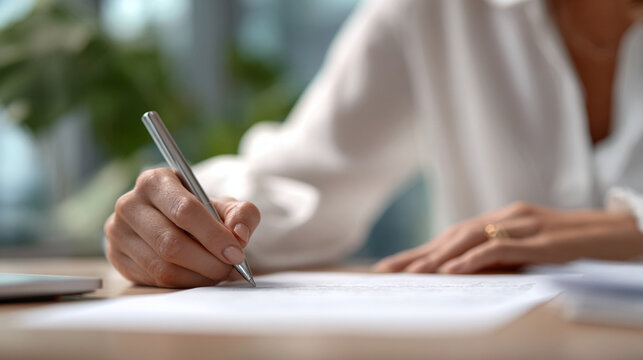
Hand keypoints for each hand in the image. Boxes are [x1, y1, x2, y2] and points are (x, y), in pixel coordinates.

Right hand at [104, 168, 259, 287]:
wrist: (171, 221)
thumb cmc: (200, 211)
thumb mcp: (224, 205)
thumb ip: (242, 214)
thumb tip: (240, 235)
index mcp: (155, 181)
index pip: (185, 211)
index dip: (214, 236)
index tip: (236, 253)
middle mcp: (129, 204)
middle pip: (171, 243)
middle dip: (208, 261)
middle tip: (230, 268)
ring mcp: (117, 232)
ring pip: (162, 266)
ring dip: (198, 276)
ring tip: (219, 273)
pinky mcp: (116, 257)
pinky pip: (154, 279)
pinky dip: (184, 283)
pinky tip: (200, 277)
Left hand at [374, 202, 642, 273]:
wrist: (617, 234)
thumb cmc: (573, 245)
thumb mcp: (529, 251)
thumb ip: (498, 258)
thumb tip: (462, 274)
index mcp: (501, 220)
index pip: (453, 235)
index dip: (422, 250)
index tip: (394, 265)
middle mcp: (506, 218)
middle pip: (452, 235)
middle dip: (418, 253)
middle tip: (387, 269)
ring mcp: (523, 226)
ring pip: (469, 238)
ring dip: (437, 257)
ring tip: (411, 273)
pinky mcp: (541, 240)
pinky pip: (499, 248)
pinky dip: (472, 259)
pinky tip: (451, 270)